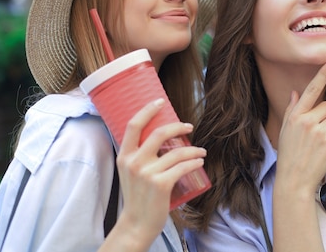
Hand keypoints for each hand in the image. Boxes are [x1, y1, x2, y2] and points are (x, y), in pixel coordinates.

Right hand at [112, 99, 205, 244]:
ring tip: (201, 152)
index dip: (148, 110)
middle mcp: (134, 162)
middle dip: (178, 126)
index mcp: (124, 156)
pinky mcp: (161, 184)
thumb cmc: (138, 196)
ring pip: (177, 152)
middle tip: (189, 127)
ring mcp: (147, 173)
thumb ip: (139, 155)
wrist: (137, 223)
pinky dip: (195, 162)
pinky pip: (183, 166)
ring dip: (194, 150)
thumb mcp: (130, 172)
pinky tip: (200, 162)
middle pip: (160, 133)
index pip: (134, 125)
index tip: (160, 101)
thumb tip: (159, 135)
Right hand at [275, 59, 325, 193]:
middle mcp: (307, 120)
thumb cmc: (289, 155)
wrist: (293, 180)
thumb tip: (296, 92)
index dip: (323, 74)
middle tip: (321, 130)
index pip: (311, 90)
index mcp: (295, 116)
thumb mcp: (286, 130)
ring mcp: (319, 131)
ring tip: (319, 144)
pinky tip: (325, 150)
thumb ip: (292, 109)